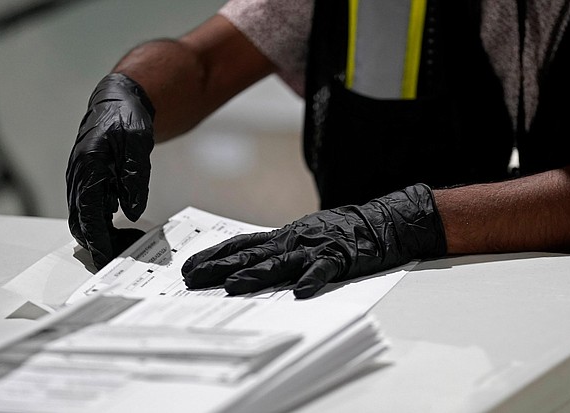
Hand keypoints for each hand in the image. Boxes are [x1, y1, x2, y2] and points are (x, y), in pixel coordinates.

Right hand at [66, 73, 154, 268]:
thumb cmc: (126, 119)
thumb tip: (131, 212)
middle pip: (81, 221)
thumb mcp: (137, 145)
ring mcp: (83, 180)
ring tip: (130, 241)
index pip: (87, 212)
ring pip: (86, 218)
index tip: (108, 255)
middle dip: (100, 242)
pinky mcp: (92, 182)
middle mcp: (79, 176)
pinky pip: (94, 209)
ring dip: (103, 234)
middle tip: (125, 252)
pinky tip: (126, 227)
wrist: (120, 102)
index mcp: (88, 166)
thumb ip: (134, 179)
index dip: (97, 238)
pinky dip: (106, 223)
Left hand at [182, 184, 446, 297]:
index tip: (189, 267)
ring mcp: (315, 248)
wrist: (380, 221)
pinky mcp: (339, 257)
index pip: (241, 245)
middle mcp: (292, 240)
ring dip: (256, 275)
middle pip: (251, 255)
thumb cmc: (339, 232)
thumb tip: (247, 268)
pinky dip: (311, 280)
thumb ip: (278, 251)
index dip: (214, 256)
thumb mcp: (303, 237)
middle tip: (193, 280)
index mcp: (282, 237)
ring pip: (280, 262)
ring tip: (233, 287)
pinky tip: (300, 293)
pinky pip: (323, 270)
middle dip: (220, 267)